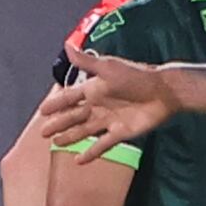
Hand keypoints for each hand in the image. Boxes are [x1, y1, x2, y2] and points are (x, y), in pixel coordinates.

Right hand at [45, 41, 178, 153]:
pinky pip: (102, 144)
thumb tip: (66, 46)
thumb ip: (87, 62)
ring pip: (84, 130)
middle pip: (74, 116)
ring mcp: (109, 120)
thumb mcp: (109, 68)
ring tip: (56, 143)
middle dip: (59, 123)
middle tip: (43, 132)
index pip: (70, 97)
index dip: (56, 103)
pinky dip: (91, 152)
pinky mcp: (120, 132)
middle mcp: (99, 105)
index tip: (42, 110)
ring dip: (70, 136)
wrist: (163, 92)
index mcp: (94, 88)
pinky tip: (79, 160)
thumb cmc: (136, 77)